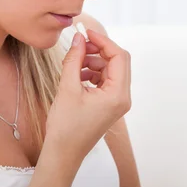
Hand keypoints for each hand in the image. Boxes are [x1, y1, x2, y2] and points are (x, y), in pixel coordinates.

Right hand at [42, 29, 131, 162]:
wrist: (63, 154)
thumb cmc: (66, 127)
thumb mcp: (68, 88)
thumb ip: (74, 59)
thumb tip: (78, 38)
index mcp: (118, 94)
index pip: (119, 57)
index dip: (103, 41)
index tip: (87, 32)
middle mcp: (123, 97)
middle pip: (118, 62)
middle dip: (100, 50)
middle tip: (80, 44)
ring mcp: (117, 102)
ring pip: (111, 70)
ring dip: (95, 61)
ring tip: (75, 62)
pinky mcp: (109, 105)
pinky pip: (106, 80)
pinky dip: (93, 72)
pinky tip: (77, 74)